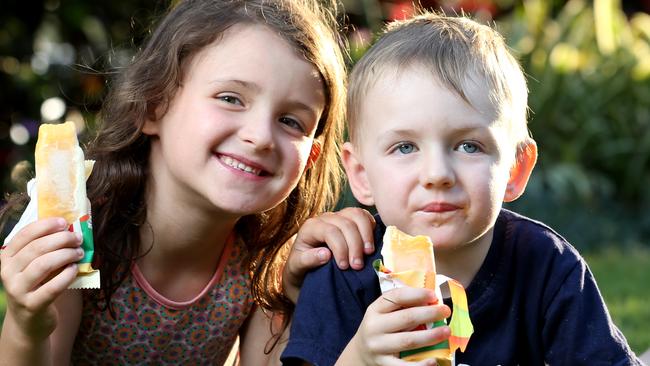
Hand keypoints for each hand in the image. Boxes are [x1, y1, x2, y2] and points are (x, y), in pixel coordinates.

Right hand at [0, 217, 82, 341]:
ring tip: (79, 253)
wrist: (28, 322)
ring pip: (43, 265)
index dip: (45, 225)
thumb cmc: (36, 286)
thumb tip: (69, 227)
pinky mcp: (31, 305)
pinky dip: (66, 275)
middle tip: (77, 238)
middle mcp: (7, 272)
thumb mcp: (32, 265)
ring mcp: (17, 290)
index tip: (63, 222)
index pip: (24, 235)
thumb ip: (43, 248)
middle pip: (36, 248)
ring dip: (65, 255)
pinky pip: (52, 287)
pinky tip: (74, 269)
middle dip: (61, 239)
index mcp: (7, 258)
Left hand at [283, 207, 375, 302]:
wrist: (305, 268)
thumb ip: (307, 260)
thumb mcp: (297, 267)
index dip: (340, 248)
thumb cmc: (300, 268)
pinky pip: (364, 215)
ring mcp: (339, 216)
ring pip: (357, 215)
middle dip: (355, 245)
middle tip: (358, 266)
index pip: (330, 231)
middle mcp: (325, 218)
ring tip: (368, 253)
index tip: (344, 266)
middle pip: (346, 223)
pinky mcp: (350, 219)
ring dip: (366, 234)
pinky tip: (371, 243)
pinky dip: (371, 226)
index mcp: (310, 227)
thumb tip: (326, 254)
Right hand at [338, 287, 450, 365]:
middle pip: (406, 318)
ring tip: (446, 331)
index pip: (396, 297)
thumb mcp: (383, 312)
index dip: (417, 295)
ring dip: (430, 336)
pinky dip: (420, 365)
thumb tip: (432, 300)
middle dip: (429, 313)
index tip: (434, 295)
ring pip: (408, 341)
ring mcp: (378, 347)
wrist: (361, 351)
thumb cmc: (380, 327)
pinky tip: (434, 360)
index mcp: (375, 309)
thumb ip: (402, 305)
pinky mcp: (383, 364)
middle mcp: (374, 327)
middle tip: (446, 311)